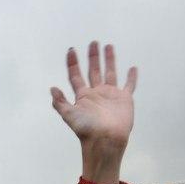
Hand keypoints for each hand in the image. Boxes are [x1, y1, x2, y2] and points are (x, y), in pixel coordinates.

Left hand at [50, 42, 136, 183]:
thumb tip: (52, 89)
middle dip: (92, 57)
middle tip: (93, 43)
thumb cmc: (87, 130)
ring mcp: (110, 95)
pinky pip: (129, 85)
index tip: (71, 50)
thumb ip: (60, 102)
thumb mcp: (70, 115)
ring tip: (108, 46)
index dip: (73, 63)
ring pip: (110, 72)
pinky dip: (131, 77)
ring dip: (109, 60)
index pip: (76, 75)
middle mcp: (96, 93)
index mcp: (83, 96)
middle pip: (93, 70)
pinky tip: (132, 68)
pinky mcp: (124, 99)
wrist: (106, 140)